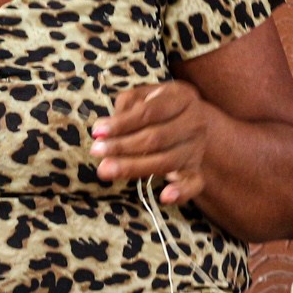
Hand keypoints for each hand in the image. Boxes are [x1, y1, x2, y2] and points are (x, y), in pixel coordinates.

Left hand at [90, 80, 211, 204]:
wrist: (188, 119)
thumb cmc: (157, 105)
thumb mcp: (141, 96)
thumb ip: (125, 108)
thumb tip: (103, 131)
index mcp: (181, 98)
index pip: (149, 112)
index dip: (122, 123)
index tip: (98, 132)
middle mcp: (194, 123)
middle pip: (157, 138)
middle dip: (123, 146)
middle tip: (96, 152)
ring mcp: (196, 148)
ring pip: (166, 161)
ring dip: (134, 167)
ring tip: (106, 170)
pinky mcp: (195, 169)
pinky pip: (193, 184)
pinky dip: (182, 191)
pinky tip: (165, 197)